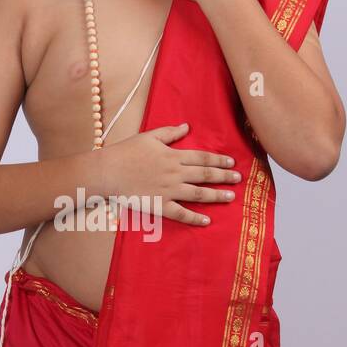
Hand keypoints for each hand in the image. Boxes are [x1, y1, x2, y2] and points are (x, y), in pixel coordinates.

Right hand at [96, 122, 242, 225]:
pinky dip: (194, 218)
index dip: (219, 159)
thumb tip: (187, 126)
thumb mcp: (149, 137)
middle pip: (205, 174)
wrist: (108, 171)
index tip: (232, 163)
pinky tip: (206, 220)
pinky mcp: (160, 205)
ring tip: (231, 197)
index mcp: (173, 155)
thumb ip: (170, 133)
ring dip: (216, 195)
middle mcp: (175, 173)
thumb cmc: (126, 152)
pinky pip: (181, 214)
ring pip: (198, 193)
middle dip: (224, 176)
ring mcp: (168, 190)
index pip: (202, 157)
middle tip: (238, 179)